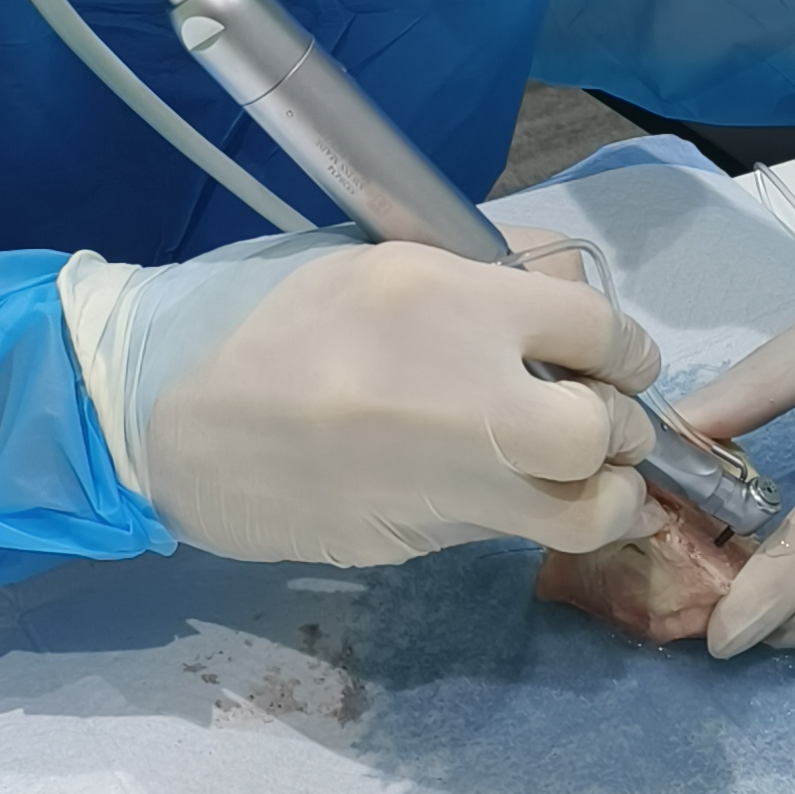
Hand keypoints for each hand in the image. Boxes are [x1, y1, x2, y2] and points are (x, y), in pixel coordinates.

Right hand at [61, 228, 661, 566]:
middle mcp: (462, 390)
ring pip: (588, 508)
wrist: (171, 422)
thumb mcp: (373, 257)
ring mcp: (446, 475)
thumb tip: (568, 284)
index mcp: (447, 297)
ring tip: (582, 478)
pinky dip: (540, 520)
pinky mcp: (424, 535)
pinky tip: (513, 495)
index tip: (611, 358)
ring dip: (604, 494)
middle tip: (595, 419)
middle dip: (620, 427)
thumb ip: (480, 268)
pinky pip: (520, 532)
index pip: (598, 325)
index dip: (622, 347)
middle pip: (607, 426)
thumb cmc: (267, 321)